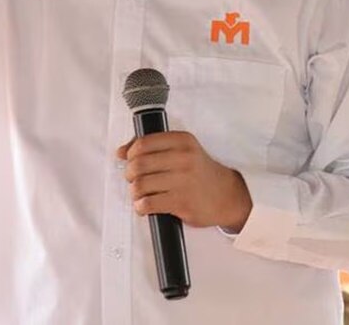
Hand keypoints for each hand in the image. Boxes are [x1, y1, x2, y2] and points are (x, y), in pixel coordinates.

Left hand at [119, 131, 252, 230]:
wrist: (227, 195)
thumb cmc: (199, 172)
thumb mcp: (183, 150)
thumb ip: (153, 146)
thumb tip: (120, 152)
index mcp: (182, 141)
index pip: (143, 143)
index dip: (130, 154)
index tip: (130, 160)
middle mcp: (183, 158)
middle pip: (138, 164)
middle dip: (129, 174)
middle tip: (134, 179)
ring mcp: (183, 181)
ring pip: (140, 185)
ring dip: (134, 192)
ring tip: (140, 194)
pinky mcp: (182, 202)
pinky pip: (148, 204)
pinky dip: (141, 207)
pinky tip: (145, 206)